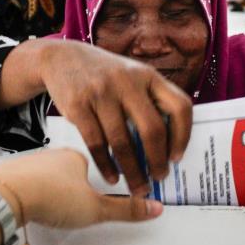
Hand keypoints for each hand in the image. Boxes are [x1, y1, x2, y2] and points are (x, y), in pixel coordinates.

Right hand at [0, 39, 191, 195]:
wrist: (62, 57)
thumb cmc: (105, 74)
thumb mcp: (132, 76)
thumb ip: (150, 100)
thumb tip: (168, 144)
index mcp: (148, 75)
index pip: (180, 106)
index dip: (183, 135)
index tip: (177, 156)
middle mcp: (128, 82)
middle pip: (152, 128)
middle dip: (158, 160)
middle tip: (159, 177)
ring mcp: (102, 93)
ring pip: (123, 142)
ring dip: (133, 171)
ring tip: (138, 186)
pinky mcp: (78, 105)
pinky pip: (97, 143)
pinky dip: (106, 165)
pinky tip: (113, 177)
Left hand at [0, 149, 161, 227]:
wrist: (6, 195)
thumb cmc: (49, 194)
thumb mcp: (96, 207)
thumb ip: (126, 209)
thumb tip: (152, 208)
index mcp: (76, 155)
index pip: (95, 158)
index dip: (99, 174)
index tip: (99, 187)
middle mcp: (53, 154)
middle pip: (70, 166)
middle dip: (73, 182)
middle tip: (74, 202)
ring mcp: (32, 162)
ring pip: (47, 172)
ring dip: (51, 186)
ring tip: (53, 205)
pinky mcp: (13, 173)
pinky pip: (26, 179)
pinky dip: (31, 189)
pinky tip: (33, 202)